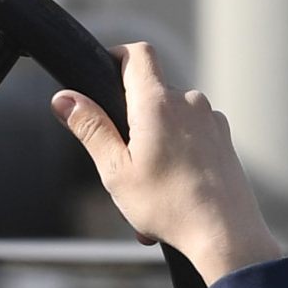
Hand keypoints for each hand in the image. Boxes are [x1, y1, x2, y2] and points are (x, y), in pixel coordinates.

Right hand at [52, 42, 281, 282]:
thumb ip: (90, 129)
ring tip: (147, 195)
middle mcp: (188, 102)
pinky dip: (175, 161)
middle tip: (121, 170)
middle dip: (131, 126)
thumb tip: (64, 99)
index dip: (116, 56)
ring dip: (153, 150)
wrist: (224, 233)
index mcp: (157, 104)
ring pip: (170, 122)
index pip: (137, 54)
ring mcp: (210, 119)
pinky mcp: (223, 139)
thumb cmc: (168, 205)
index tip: (102, 77)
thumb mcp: (114, 170)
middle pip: (150, 96)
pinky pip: (191, 139)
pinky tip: (170, 196)